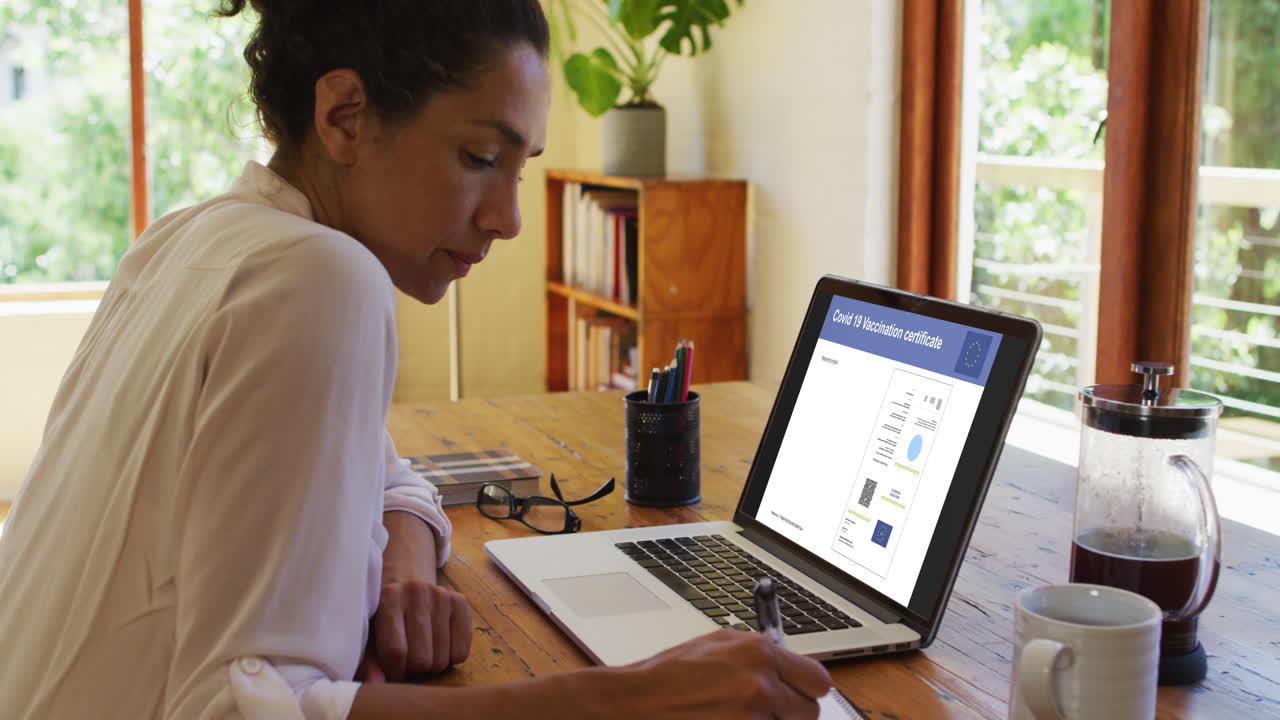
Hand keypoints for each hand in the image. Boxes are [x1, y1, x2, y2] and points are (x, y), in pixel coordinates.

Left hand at [361, 511, 472, 681]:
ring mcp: (442, 595)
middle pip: (422, 659)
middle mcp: (417, 591)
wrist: (404, 578)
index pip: (396, 651)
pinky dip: (450, 658)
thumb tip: (376, 684)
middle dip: (413, 669)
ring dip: (431, 665)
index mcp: (389, 597)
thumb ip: (368, 660)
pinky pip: (462, 652)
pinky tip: (438, 645)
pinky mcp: (460, 601)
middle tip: (407, 659)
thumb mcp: (368, 633)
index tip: (392, 672)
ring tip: (421, 651)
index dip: (394, 672)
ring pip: (443, 659)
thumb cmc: (382, 614)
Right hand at [608, 628, 831, 718]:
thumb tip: (784, 659)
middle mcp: (761, 686)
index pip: (818, 680)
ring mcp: (752, 718)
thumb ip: (758, 651)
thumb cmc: (669, 675)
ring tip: (736, 715)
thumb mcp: (716, 643)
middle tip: (768, 709)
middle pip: (810, 712)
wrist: (636, 702)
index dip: (807, 688)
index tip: (799, 692)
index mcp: (759, 654)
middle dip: (792, 712)